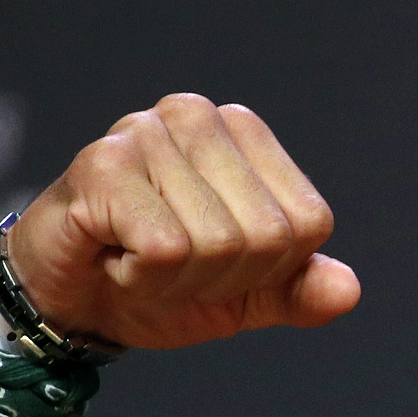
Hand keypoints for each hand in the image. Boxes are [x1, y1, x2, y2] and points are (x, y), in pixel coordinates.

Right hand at [0, 95, 359, 350]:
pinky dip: (141, 277)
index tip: (217, 265)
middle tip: (171, 266)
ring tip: (138, 258)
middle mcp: (198, 115)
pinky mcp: (103, 165)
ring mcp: (147, 132)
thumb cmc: (158, 283)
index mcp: (245, 134)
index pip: (307, 224)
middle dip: (221, 278)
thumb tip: (346, 289)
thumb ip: (299, 291)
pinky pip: (164, 249)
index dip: (268, 269)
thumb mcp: (245, 296)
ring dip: (176, 280)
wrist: (71, 301)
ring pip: (214, 244)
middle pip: (264, 236)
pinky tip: (114, 255)